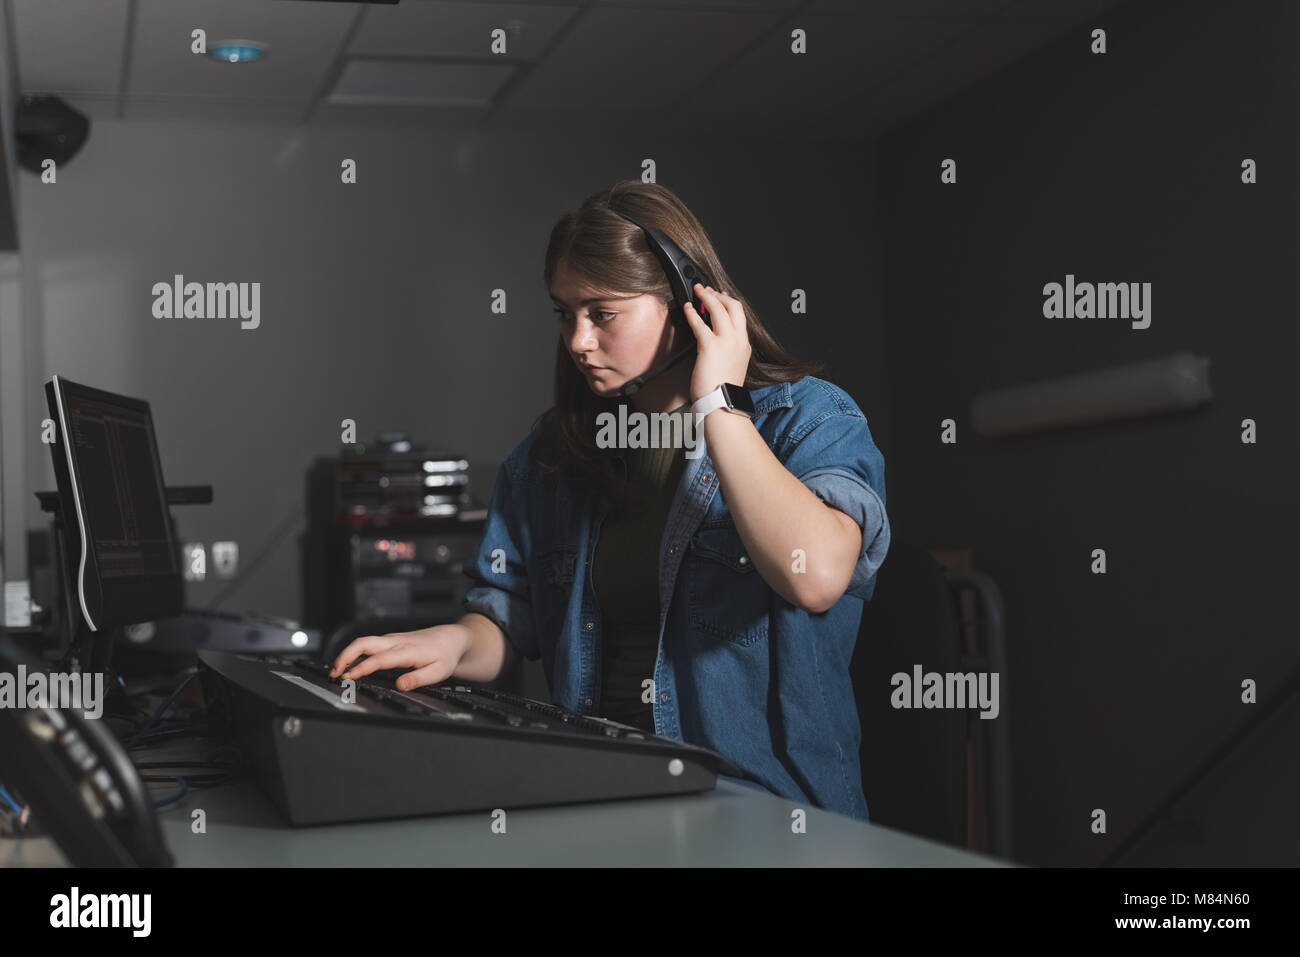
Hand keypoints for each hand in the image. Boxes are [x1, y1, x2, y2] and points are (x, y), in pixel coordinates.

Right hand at [329, 624, 472, 690]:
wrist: (450, 638)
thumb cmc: (445, 655)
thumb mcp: (439, 672)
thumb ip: (418, 679)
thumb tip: (400, 685)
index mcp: (407, 651)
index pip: (379, 659)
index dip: (361, 668)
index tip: (348, 677)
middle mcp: (396, 642)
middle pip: (363, 643)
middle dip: (345, 656)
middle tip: (334, 673)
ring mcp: (391, 639)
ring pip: (363, 642)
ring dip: (347, 655)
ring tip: (336, 672)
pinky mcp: (389, 640)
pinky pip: (368, 644)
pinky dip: (354, 653)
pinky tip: (349, 665)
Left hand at [684, 283, 751, 402]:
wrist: (722, 404)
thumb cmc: (722, 391)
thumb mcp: (732, 366)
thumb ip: (728, 351)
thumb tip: (715, 343)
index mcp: (744, 345)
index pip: (740, 315)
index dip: (729, 301)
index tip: (720, 296)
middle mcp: (738, 340)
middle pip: (733, 306)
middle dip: (719, 294)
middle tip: (708, 290)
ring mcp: (726, 342)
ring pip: (719, 309)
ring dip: (707, 296)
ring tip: (697, 291)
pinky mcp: (710, 346)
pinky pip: (700, 323)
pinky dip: (692, 312)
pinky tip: (687, 308)